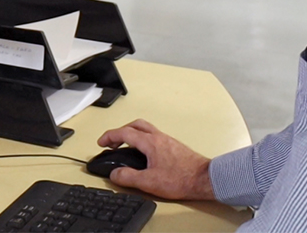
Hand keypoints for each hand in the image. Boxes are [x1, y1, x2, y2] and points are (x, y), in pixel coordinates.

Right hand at [97, 119, 214, 200]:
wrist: (204, 179)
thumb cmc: (183, 178)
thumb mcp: (149, 182)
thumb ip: (129, 177)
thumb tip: (115, 174)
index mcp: (150, 143)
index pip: (124, 133)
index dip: (109, 136)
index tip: (102, 142)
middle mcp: (159, 138)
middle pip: (135, 125)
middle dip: (120, 131)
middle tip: (112, 141)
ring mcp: (167, 140)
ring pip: (145, 129)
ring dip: (132, 133)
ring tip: (126, 144)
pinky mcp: (174, 146)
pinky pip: (154, 135)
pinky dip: (143, 138)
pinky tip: (145, 151)